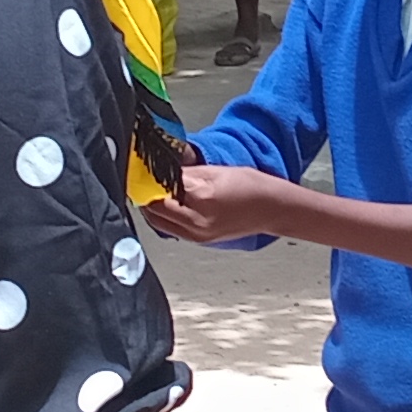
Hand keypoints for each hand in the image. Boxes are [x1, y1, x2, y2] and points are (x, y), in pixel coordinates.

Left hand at [144, 161, 286, 243]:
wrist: (271, 208)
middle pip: (153, 214)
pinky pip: (172, 228)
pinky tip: (172, 203)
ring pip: (160, 223)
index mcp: (200, 204)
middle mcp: (196, 225)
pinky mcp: (200, 240)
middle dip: (146, 197)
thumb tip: (159, 174)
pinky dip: (166, 216)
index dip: (145, 184)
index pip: (156, 197)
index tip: (141, 174)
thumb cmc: (250, 187)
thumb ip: (183, 174)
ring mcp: (197, 236)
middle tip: (145, 181)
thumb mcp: (213, 172)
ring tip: (157, 191)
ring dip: (154, 208)